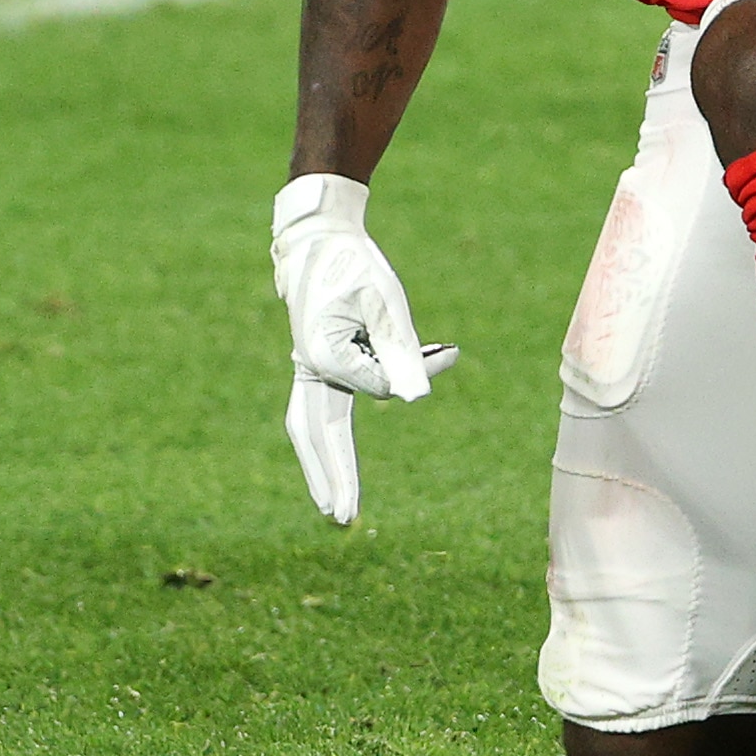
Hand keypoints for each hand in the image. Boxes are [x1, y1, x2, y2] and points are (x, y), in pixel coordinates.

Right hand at [273, 175, 456, 526]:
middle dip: (331, 475)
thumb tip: (417, 400)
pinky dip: (334, 432)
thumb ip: (401, 350)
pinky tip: (342, 460)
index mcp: (323, 352)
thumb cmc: (357, 263)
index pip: (377, 387)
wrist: (321, 236)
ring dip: (325, 465)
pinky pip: (325, 407)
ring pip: (312, 426)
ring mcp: (309, 366)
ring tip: (332, 506)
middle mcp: (309, 365)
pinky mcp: (318, 362)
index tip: (446, 349)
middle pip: (316, 431)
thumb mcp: (387, 301)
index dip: (416, 372)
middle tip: (341, 519)